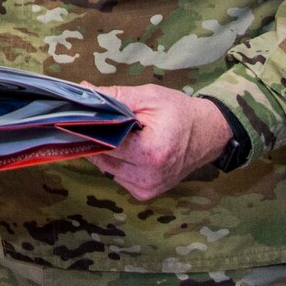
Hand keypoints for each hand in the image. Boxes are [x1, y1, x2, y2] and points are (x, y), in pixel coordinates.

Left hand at [83, 83, 233, 199]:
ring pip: (105, 168)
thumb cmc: (180, 113)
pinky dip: (115, 162)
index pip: (104, 143)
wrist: (209, 134)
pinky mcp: (145, 193)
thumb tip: (83, 91)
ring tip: (114, 133)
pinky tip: (125, 148)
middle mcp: (148, 177)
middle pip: (101, 157)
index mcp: (151, 153)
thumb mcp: (149, 97)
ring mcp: (147, 188)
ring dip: (104, 151)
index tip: (76, 117)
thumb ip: (114, 96)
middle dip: (94, 138)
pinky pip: (117, 176)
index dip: (87, 128)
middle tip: (93, 121)